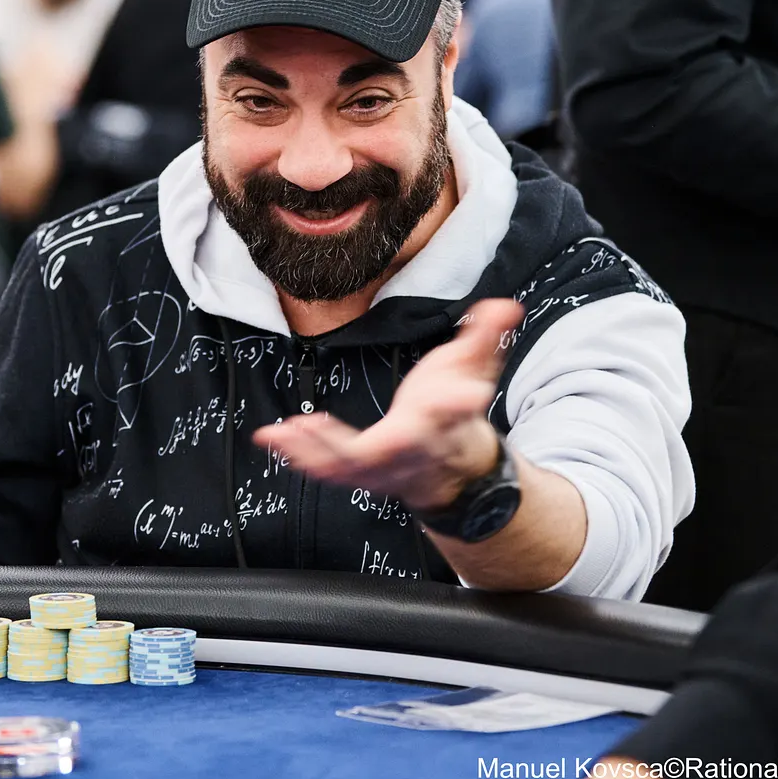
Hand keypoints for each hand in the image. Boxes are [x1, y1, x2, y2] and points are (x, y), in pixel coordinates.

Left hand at [253, 300, 522, 510]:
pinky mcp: (359, 473)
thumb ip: (485, 338)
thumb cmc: (454, 416)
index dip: (456, 401)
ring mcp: (384, 467)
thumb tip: (505, 305)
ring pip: (349, 466)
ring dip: (314, 451)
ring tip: (286, 431)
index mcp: (446, 424)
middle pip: (393, 450)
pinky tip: (272, 437)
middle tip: (324, 428)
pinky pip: (326, 469)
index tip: (463, 393)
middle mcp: (414, 450)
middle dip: (360, 445)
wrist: (453, 470)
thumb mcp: (474, 373)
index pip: (454, 412)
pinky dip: (299, 456)